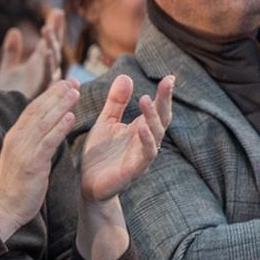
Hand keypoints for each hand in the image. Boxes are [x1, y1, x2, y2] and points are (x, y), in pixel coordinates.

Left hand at [0, 10, 63, 97]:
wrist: (0, 116)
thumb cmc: (8, 95)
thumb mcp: (8, 69)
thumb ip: (12, 51)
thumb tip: (15, 30)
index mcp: (38, 66)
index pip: (48, 44)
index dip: (53, 29)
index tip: (57, 12)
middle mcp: (44, 73)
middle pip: (53, 49)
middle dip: (55, 33)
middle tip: (56, 15)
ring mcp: (43, 83)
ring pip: (51, 61)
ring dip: (51, 45)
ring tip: (47, 30)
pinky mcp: (39, 92)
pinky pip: (46, 76)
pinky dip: (48, 64)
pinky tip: (46, 52)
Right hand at [0, 79, 79, 239]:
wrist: (6, 207)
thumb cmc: (17, 185)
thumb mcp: (22, 158)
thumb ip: (31, 142)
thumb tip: (43, 129)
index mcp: (14, 136)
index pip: (32, 110)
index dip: (48, 95)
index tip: (63, 84)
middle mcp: (17, 139)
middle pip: (38, 110)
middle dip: (56, 94)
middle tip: (72, 81)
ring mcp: (23, 150)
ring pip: (44, 122)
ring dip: (60, 105)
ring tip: (75, 92)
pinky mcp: (32, 163)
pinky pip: (48, 141)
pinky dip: (59, 128)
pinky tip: (71, 117)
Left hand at [80, 74, 173, 202]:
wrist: (89, 183)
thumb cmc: (101, 153)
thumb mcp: (106, 122)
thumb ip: (116, 102)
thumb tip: (126, 76)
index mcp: (141, 129)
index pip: (157, 109)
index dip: (164, 94)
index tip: (170, 77)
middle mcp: (146, 141)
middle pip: (162, 119)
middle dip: (165, 101)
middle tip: (167, 83)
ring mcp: (142, 156)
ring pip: (156, 136)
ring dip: (152, 118)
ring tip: (146, 100)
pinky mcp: (134, 170)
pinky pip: (145, 156)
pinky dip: (145, 142)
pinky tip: (141, 129)